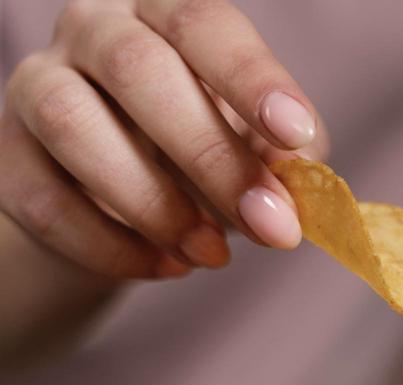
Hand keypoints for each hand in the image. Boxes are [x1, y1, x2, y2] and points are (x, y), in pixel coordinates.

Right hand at [0, 0, 329, 279]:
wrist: (125, 203)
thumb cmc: (204, 154)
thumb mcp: (256, 146)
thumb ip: (281, 157)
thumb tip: (297, 183)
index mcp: (167, 13)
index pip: (203, 24)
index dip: (251, 78)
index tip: (296, 135)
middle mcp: (94, 29)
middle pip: (137, 68)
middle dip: (210, 154)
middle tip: (267, 224)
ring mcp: (38, 85)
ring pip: (74, 125)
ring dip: (154, 204)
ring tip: (210, 254)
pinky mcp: (8, 154)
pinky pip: (43, 199)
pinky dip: (111, 245)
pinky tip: (165, 266)